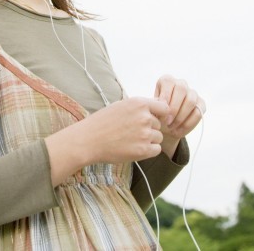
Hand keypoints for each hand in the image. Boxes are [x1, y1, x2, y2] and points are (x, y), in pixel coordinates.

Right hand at [45, 96, 168, 184]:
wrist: (89, 140)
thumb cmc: (102, 122)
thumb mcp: (121, 105)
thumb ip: (139, 107)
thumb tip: (157, 108)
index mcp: (139, 103)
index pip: (164, 108)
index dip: (160, 115)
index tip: (153, 119)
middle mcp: (145, 117)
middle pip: (159, 124)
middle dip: (150, 128)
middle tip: (132, 132)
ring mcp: (145, 134)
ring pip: (158, 137)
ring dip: (149, 140)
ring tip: (131, 140)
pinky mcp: (143, 150)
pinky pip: (157, 149)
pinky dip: (149, 150)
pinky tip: (135, 148)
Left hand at [154, 75, 204, 154]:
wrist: (165, 126)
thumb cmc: (156, 114)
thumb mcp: (152, 109)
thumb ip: (155, 105)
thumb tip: (162, 107)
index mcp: (167, 80)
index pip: (168, 83)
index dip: (165, 98)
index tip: (160, 113)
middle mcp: (181, 84)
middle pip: (181, 89)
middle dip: (174, 108)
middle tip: (166, 122)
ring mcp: (193, 93)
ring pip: (191, 101)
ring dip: (180, 117)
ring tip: (171, 128)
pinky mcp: (201, 104)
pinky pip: (198, 113)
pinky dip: (187, 125)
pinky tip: (177, 132)